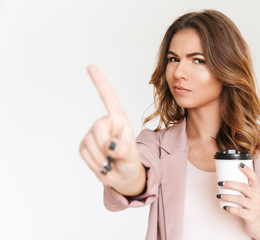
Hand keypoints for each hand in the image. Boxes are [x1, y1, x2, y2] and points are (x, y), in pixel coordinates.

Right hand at [79, 64, 141, 191]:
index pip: (109, 98)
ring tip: (110, 162)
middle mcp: (106, 123)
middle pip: (98, 127)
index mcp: (120, 119)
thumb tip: (110, 146)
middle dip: (105, 144)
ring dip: (100, 157)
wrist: (122, 176)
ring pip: (90, 142)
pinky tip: (102, 164)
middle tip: (113, 156)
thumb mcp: (132, 156)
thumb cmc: (130, 161)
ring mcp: (93, 133)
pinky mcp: (84, 144)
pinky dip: (93, 162)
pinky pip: (84, 152)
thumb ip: (123, 149)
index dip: (100, 82)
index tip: (90, 66)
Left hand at [218, 164, 259, 239]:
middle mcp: (257, 197)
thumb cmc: (252, 207)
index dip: (248, 170)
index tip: (239, 164)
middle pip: (244, 187)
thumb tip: (225, 178)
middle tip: (220, 183)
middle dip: (231, 184)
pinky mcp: (251, 217)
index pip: (254, 178)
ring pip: (240, 199)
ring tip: (219, 195)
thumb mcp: (251, 196)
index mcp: (257, 190)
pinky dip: (231, 208)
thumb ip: (243, 188)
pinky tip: (224, 207)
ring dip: (227, 196)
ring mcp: (254, 207)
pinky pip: (239, 212)